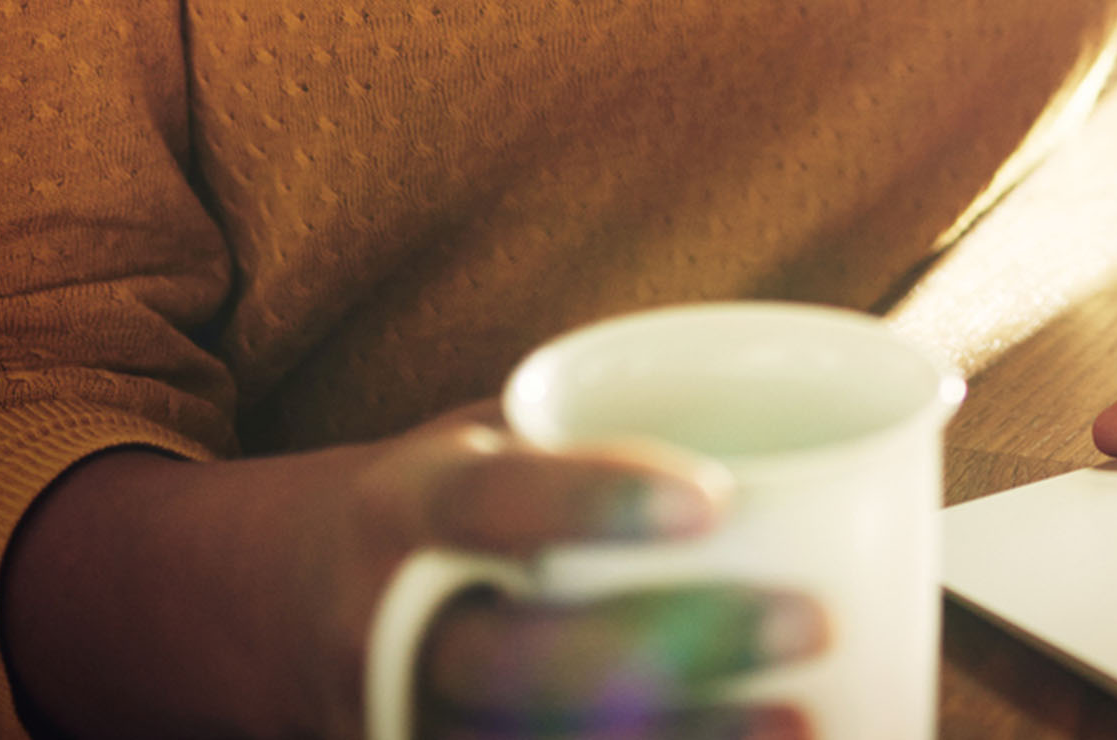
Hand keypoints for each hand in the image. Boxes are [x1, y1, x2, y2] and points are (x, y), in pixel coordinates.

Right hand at [0, 410, 829, 739]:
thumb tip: (848, 408)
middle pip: (529, 660)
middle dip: (676, 649)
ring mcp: (403, 723)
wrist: (267, 606)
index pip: (494, 506)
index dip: (598, 502)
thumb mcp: (485, 445)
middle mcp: (394, 630)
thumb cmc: (434, 508)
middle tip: (813, 622)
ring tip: (809, 724)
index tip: (716, 500)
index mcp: (407, 512)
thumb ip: (612, 436)